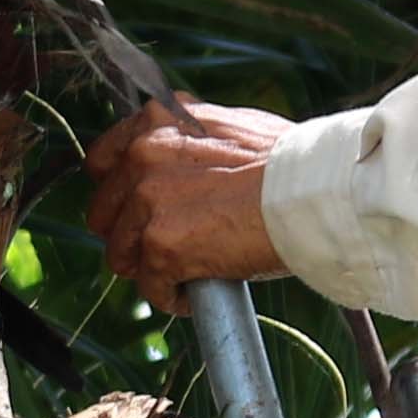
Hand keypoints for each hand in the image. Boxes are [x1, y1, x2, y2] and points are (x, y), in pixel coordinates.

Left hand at [83, 99, 294, 311]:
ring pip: (121, 256)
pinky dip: (172, 298)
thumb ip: (188, 140)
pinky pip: (151, 288)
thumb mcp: (227, 127)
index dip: (117, 194)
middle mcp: (143, 154)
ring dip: (149, 270)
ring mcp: (148, 200)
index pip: (103, 162)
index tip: (135, 211)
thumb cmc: (289, 164)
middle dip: (129, 235)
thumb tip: (176, 161)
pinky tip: (197, 293)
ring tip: (185, 273)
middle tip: (163, 249)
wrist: (314, 192)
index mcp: (157, 120)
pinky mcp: (160, 246)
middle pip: (103, 213)